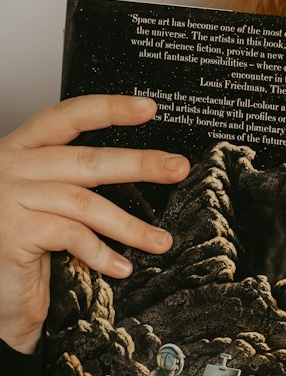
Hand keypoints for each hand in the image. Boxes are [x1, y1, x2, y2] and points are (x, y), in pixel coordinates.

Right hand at [0, 95, 189, 354]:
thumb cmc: (14, 246)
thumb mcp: (45, 204)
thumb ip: (75, 183)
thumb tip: (140, 170)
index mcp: (21, 151)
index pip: (66, 118)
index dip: (108, 109)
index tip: (148, 108)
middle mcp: (11, 167)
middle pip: (86, 159)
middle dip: (140, 164)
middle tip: (178, 168)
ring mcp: (9, 197)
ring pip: (85, 202)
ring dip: (130, 225)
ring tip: (161, 240)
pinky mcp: (13, 231)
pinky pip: (72, 235)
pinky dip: (102, 253)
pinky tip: (121, 267)